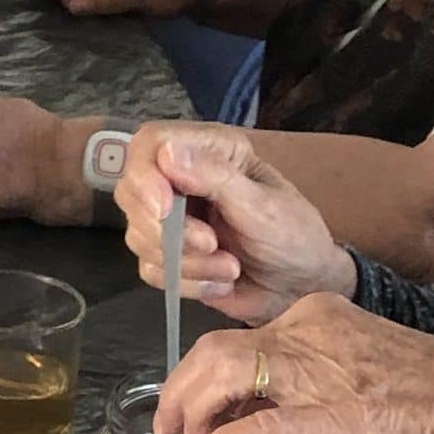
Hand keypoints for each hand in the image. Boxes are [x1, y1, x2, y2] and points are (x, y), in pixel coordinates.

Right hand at [115, 125, 352, 323]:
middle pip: (131, 191)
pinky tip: (221, 281)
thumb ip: (215, 177)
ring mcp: (171, 220)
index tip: (164, 208)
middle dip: (166, 228)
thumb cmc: (293, 236)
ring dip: (186, 261)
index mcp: (209, 151)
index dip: (145, 174)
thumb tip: (166, 153)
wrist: (303, 289)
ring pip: (138, 236)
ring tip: (231, 267)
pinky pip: (150, 270)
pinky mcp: (168, 257)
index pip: (150, 144)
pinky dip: (187, 282)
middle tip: (210, 244)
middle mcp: (181, 179)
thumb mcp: (261, 205)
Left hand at [155, 290, 433, 433]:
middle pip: (217, 351)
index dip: (203, 374)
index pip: (237, 338)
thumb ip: (299, 379)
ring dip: (193, 410)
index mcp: (315, 315)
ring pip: (227, 373)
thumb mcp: (352, 367)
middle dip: (182, 390)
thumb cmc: (427, 393)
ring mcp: (318, 370)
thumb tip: (249, 407)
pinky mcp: (332, 414)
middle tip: (168, 426)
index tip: (191, 404)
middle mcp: (308, 331)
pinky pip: (263, 426)